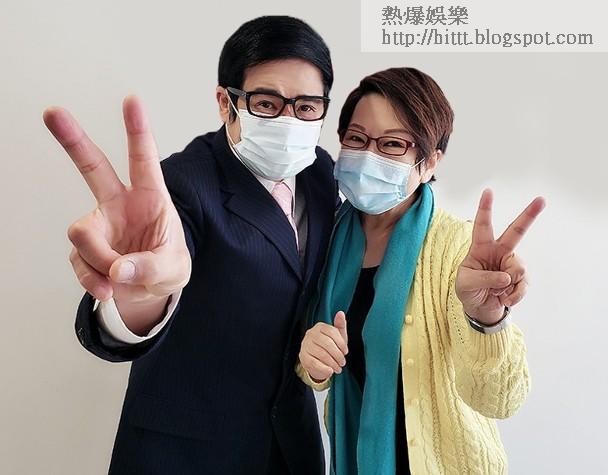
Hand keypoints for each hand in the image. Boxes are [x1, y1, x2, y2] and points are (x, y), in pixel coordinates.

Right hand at [44, 96, 190, 316]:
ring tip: (118, 279)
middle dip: (72, 140)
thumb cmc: (168, 266)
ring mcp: (99, 225)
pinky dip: (93, 281)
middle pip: (92, 167)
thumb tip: (117, 270)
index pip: (144, 161)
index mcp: (150, 198)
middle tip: (52, 112)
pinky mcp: (84, 249)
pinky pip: (80, 262)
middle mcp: (119, 205)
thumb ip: (151, 268)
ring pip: (82, 233)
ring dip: (99, 261)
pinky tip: (106, 288)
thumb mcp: (174, 269)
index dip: (138, 132)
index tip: (132, 101)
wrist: (151, 290)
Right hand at [299, 311, 348, 381]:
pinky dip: (324, 368)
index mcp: (319, 326)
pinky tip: (330, 371)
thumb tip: (341, 313)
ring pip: (322, 354)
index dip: (341, 343)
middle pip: (327, 343)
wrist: (317, 360)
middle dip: (338, 355)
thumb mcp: (337, 336)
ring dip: (333, 363)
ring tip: (338, 368)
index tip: (346, 352)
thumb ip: (340, 325)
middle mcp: (310, 333)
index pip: (332, 332)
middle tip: (343, 362)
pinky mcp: (302, 356)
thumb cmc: (329, 346)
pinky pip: (314, 363)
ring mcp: (305, 345)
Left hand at [455, 189, 545, 324]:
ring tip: (494, 292)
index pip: (482, 225)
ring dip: (506, 285)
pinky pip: (523, 284)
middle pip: (516, 231)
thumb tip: (507, 278)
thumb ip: (483, 279)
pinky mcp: (521, 279)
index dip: (485, 209)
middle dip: (529, 215)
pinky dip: (513, 296)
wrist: (479, 308)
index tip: (488, 191)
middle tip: (542, 199)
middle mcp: (498, 251)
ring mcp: (511, 264)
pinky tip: (503, 299)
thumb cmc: (467, 290)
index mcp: (480, 247)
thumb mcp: (465, 284)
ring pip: (518, 268)